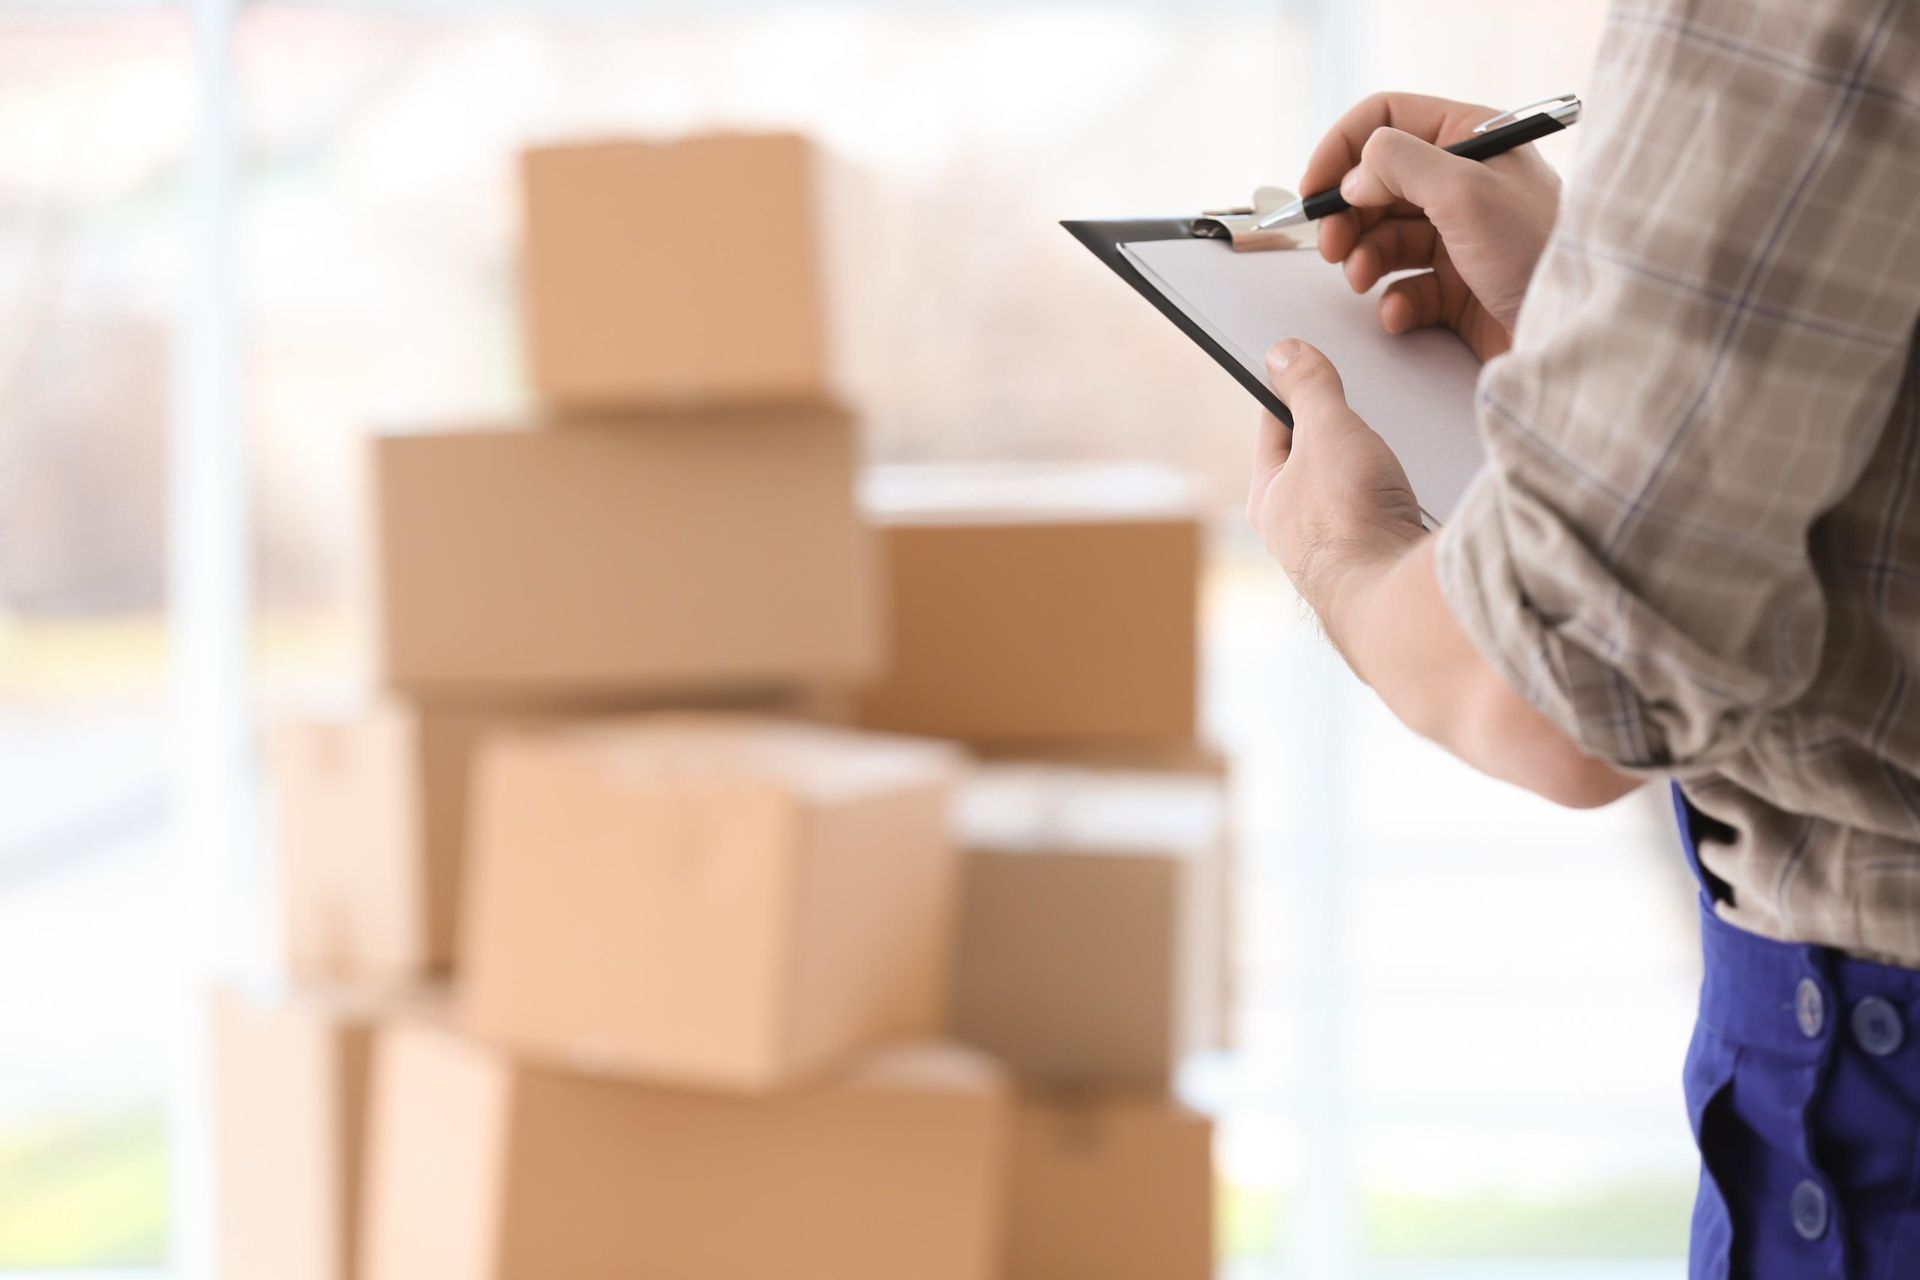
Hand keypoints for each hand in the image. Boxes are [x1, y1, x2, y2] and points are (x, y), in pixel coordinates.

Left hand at [1245, 338, 1424, 631]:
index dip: (1293, 389)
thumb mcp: (1327, 431)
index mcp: (1267, 498)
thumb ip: (1309, 387)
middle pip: (1316, 462)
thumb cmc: (1349, 518)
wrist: (1397, 596)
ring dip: (1374, 470)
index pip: (1273, 427)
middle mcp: (1294, 531)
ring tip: (1396, 450)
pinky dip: (1399, 499)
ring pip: (1353, 493)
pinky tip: (1417, 493)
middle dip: (1341, 431)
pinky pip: (1385, 518)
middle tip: (1363, 404)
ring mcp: (1336, 553)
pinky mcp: (1377, 566)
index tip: (1307, 363)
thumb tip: (1282, 353)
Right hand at [1301, 92, 1561, 361]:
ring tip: (1361, 279)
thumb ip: (1398, 165)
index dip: (1341, 150)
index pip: (1386, 120)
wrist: (1577, 331)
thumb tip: (1353, 174)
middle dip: (1347, 215)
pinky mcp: (1457, 289)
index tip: (1312, 190)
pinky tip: (1401, 313)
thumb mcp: (1464, 190)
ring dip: (1362, 259)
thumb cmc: (1539, 253)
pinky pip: (1403, 287)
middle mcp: (1462, 183)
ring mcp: (1459, 237)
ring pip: (1383, 238)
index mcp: (1470, 140)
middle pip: (1376, 184)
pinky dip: (1393, 301)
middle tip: (1332, 246)